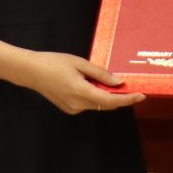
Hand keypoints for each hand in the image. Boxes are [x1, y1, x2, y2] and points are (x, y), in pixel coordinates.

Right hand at [17, 52, 144, 114]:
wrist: (30, 72)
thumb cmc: (54, 63)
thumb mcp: (79, 63)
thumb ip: (100, 74)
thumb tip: (119, 82)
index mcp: (81, 91)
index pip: (110, 101)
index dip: (128, 99)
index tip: (141, 95)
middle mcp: (78, 104)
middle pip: (106, 105)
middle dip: (119, 97)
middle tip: (129, 86)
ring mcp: (73, 109)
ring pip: (97, 104)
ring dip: (106, 95)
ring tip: (104, 80)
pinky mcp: (69, 109)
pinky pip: (88, 104)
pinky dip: (95, 96)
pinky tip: (90, 84)